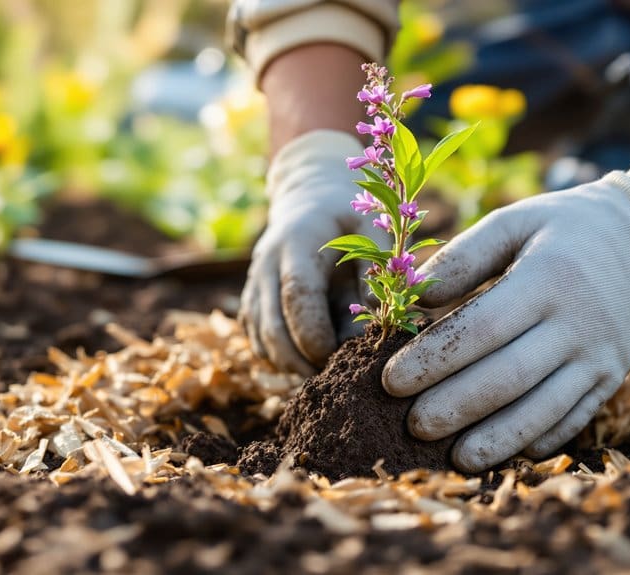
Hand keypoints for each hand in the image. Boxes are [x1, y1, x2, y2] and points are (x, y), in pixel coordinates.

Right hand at [240, 130, 387, 375]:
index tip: (337, 357)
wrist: (312, 200)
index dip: (313, 332)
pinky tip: (308, 365)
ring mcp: (253, 284)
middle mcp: (265, 265)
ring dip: (289, 365)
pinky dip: (280, 360)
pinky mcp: (251, 301)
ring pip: (260, 338)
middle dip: (299, 360)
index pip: (296, 295)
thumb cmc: (351, 215)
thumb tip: (377, 314)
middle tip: (333, 380)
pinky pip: (257, 340)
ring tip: (324, 377)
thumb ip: (376, 266)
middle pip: (270, 325)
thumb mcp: (372, 226)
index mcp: (295, 243)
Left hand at [383, 151, 629, 471]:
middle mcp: (576, 324)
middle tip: (412, 425)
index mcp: (546, 278)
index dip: (433, 359)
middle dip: (455, 407)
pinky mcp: (613, 377)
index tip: (391, 381)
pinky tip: (504, 453)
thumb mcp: (518, 220)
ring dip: (496, 439)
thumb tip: (417, 296)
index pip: (481, 329)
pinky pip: (576, 418)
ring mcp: (599, 356)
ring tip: (454, 458)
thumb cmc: (569, 226)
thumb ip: (465, 254)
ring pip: (543, 410)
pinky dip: (540, 440)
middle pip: (508, 378)